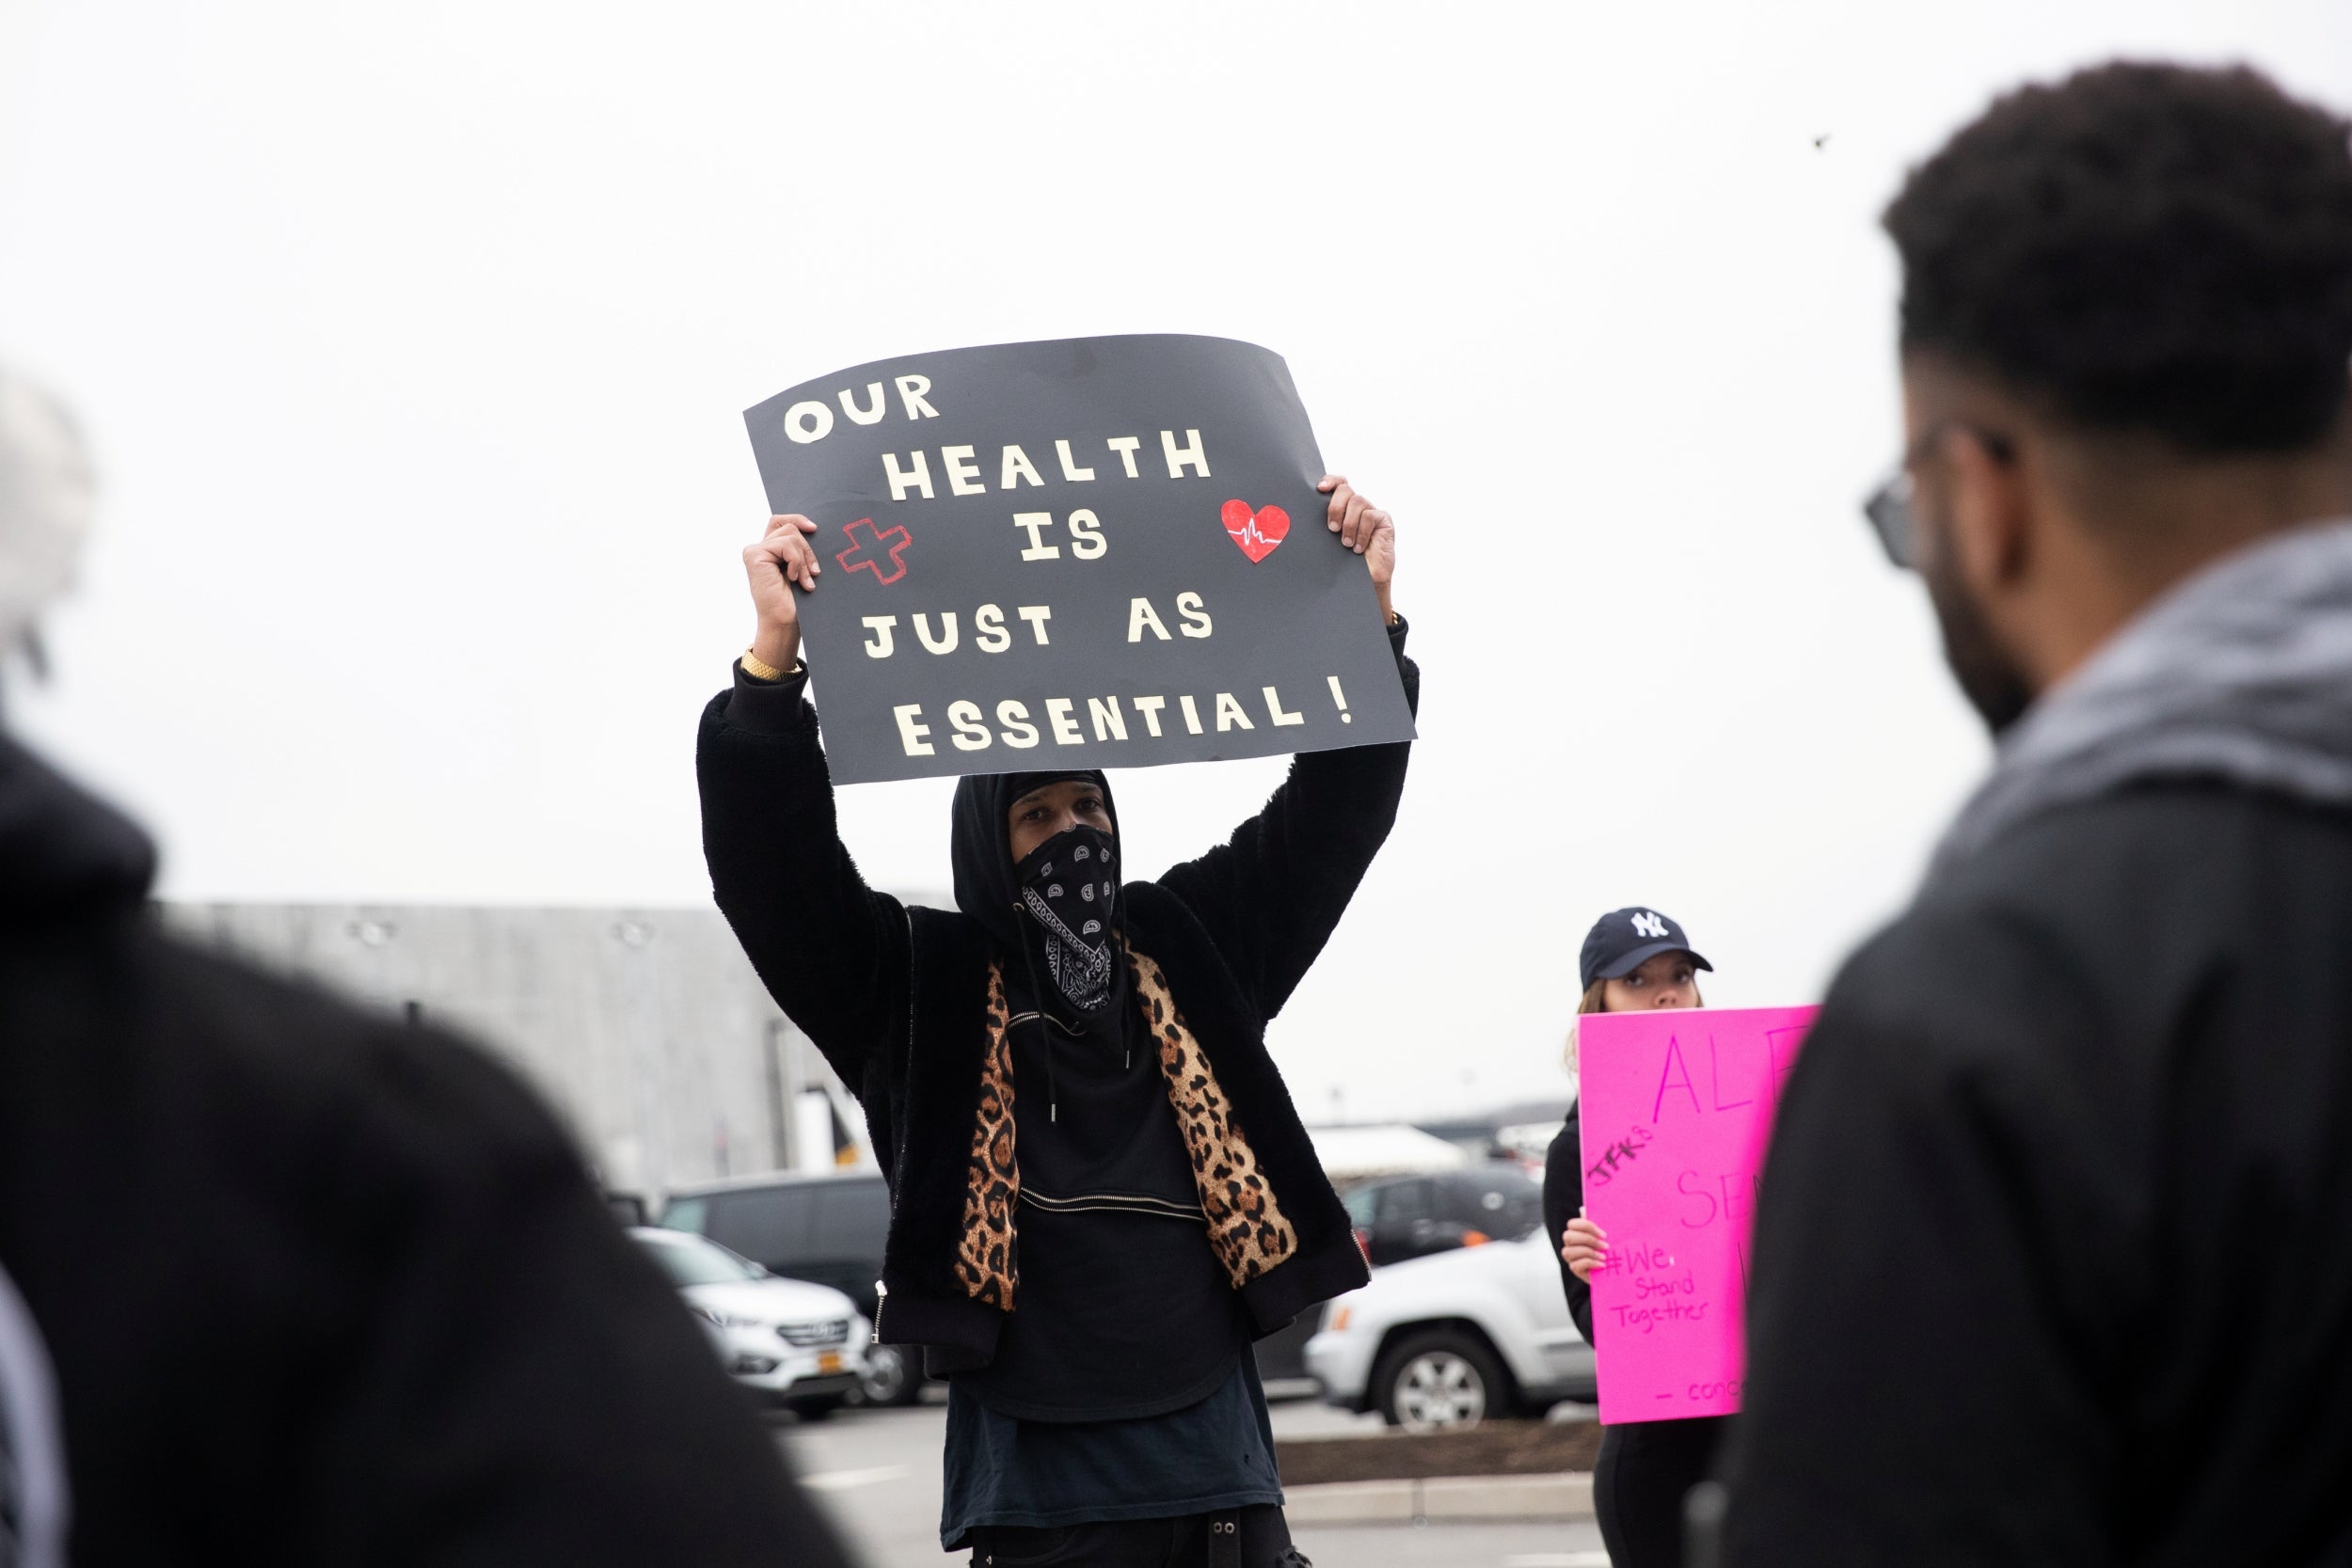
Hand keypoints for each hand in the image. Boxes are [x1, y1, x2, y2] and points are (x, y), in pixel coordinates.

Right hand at [743, 514, 818, 671]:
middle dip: (807, 548)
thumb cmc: (796, 601)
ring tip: (803, 580)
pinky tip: (793, 578)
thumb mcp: (802, 567)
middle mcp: (761, 549)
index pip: (781, 521)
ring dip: (803, 559)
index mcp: (771, 551)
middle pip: (789, 526)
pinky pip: (785, 544)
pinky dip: (795, 561)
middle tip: (813, 572)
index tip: (814, 529)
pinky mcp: (754, 555)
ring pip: (790, 535)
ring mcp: (755, 551)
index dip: (797, 519)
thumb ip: (800, 548)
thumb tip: (812, 527)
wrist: (785, 621)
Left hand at [1318, 474, 1396, 623]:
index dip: (1330, 481)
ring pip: (1358, 501)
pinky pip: (1370, 516)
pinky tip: (1358, 547)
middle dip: (1335, 507)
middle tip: (1332, 528)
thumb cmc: (1343, 562)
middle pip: (1345, 489)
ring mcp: (1371, 512)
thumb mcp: (1327, 541)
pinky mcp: (1384, 520)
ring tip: (1346, 544)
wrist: (1364, 581)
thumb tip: (1294, 518)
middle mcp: (1357, 506)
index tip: (1320, 489)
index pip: (1338, 483)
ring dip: (1349, 524)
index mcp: (1343, 507)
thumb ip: (1321, 525)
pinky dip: (1362, 532)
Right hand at [1561, 1212, 1608, 1281]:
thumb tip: (1583, 1209)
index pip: (1572, 1224)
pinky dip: (1590, 1263)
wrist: (1613, 1267)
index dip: (1586, 1227)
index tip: (1604, 1234)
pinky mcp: (1574, 1269)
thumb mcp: (1605, 1234)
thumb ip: (1597, 1221)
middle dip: (1588, 1240)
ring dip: (1588, 1253)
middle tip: (1605, 1245)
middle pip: (1568, 1236)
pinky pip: (1575, 1265)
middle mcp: (1570, 1243)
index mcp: (1576, 1231)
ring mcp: (1570, 1257)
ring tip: (1603, 1257)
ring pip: (1569, 1251)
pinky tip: (1601, 1264)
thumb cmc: (1608, 1247)